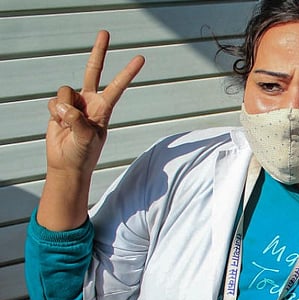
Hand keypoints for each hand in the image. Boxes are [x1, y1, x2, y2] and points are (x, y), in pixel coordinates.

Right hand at [46, 30, 144, 177]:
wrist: (67, 164)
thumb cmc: (83, 154)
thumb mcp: (87, 138)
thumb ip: (77, 120)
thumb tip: (65, 106)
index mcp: (104, 108)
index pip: (118, 86)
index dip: (128, 72)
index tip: (140, 58)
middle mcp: (90, 101)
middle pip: (93, 70)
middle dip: (99, 51)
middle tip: (105, 32)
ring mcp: (74, 103)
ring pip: (65, 91)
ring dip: (63, 108)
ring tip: (68, 124)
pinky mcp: (59, 107)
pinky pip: (53, 102)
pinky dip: (55, 113)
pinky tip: (59, 124)